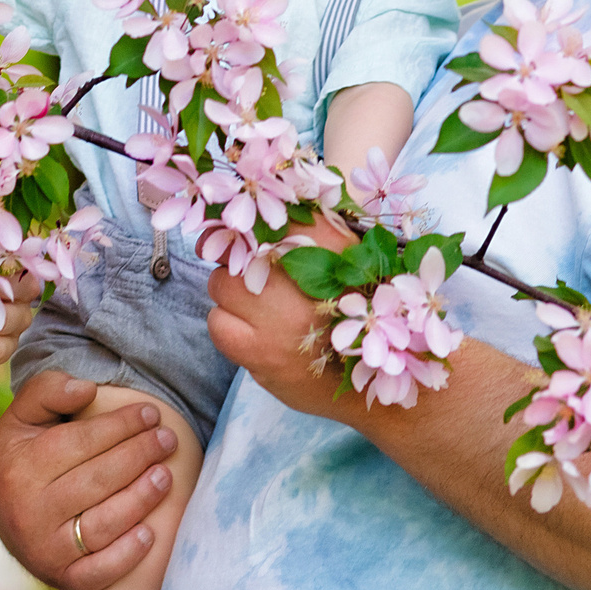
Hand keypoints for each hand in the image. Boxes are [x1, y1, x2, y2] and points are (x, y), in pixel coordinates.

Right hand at [0, 371, 176, 589]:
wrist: (4, 516)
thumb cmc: (23, 456)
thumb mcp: (23, 417)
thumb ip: (48, 390)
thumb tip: (87, 389)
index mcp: (20, 466)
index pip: (82, 442)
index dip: (121, 425)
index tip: (151, 413)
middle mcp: (29, 511)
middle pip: (98, 480)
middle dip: (139, 455)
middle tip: (168, 439)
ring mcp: (44, 549)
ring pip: (102, 524)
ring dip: (141, 499)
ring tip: (166, 475)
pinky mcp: (60, 578)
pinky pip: (98, 572)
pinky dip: (126, 556)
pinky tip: (149, 533)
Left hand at [204, 216, 359, 425]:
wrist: (373, 383)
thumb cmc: (352, 314)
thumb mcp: (347, 261)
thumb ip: (309, 230)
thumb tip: (257, 207)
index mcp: (332, 245)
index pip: (270, 213)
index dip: (245, 222)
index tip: (240, 232)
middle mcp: (308, 275)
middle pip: (237, 245)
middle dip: (234, 257)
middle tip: (246, 272)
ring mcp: (282, 316)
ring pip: (220, 283)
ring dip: (230, 294)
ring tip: (256, 307)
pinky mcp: (261, 352)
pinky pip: (217, 323)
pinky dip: (227, 325)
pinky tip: (250, 332)